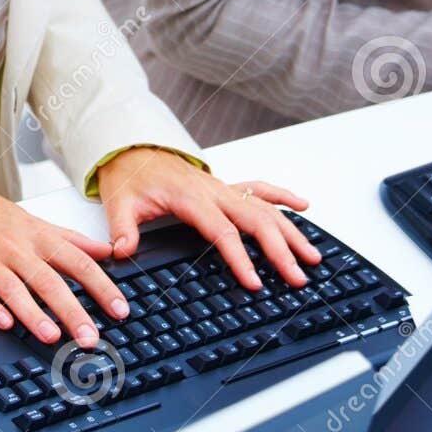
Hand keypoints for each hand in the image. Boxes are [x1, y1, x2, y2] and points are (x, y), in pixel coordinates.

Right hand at [0, 178, 127, 348]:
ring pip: (14, 288)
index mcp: (38, 237)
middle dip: (72, 310)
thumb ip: (71, 239)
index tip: (120, 309)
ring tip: (52, 336)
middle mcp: (15, 250)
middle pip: (49, 281)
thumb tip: (108, 251)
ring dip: (34, 313)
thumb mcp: (35, 222)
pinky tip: (4, 323)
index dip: (101, 286)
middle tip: (91, 337)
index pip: (78, 262)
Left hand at [96, 147, 320, 288]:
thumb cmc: (130, 176)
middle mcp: (214, 191)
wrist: (133, 149)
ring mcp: (223, 188)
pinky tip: (304, 207)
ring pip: (265, 208)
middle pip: (256, 221)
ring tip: (313, 256)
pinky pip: (260, 189)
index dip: (240, 258)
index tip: (255, 282)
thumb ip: (123, 228)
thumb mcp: (119, 203)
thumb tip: (122, 251)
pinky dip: (283, 197)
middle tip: (297, 277)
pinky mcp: (225, 187)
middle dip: (280, 250)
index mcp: (191, 197)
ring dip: (291, 231)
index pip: (222, 232)